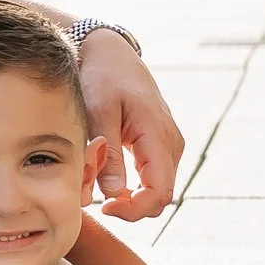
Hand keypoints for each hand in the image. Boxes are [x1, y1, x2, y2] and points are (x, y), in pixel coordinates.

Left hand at [78, 37, 182, 221]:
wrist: (111, 54)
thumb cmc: (103, 77)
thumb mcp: (98, 111)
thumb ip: (107, 153)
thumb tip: (113, 193)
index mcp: (159, 136)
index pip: (160, 193)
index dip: (134, 210)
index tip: (104, 207)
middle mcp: (170, 144)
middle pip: (160, 196)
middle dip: (128, 206)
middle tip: (94, 197)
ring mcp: (168, 145)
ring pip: (155, 188)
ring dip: (127, 196)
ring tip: (96, 180)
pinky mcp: (158, 146)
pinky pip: (150, 177)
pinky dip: (129, 184)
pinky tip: (104, 174)